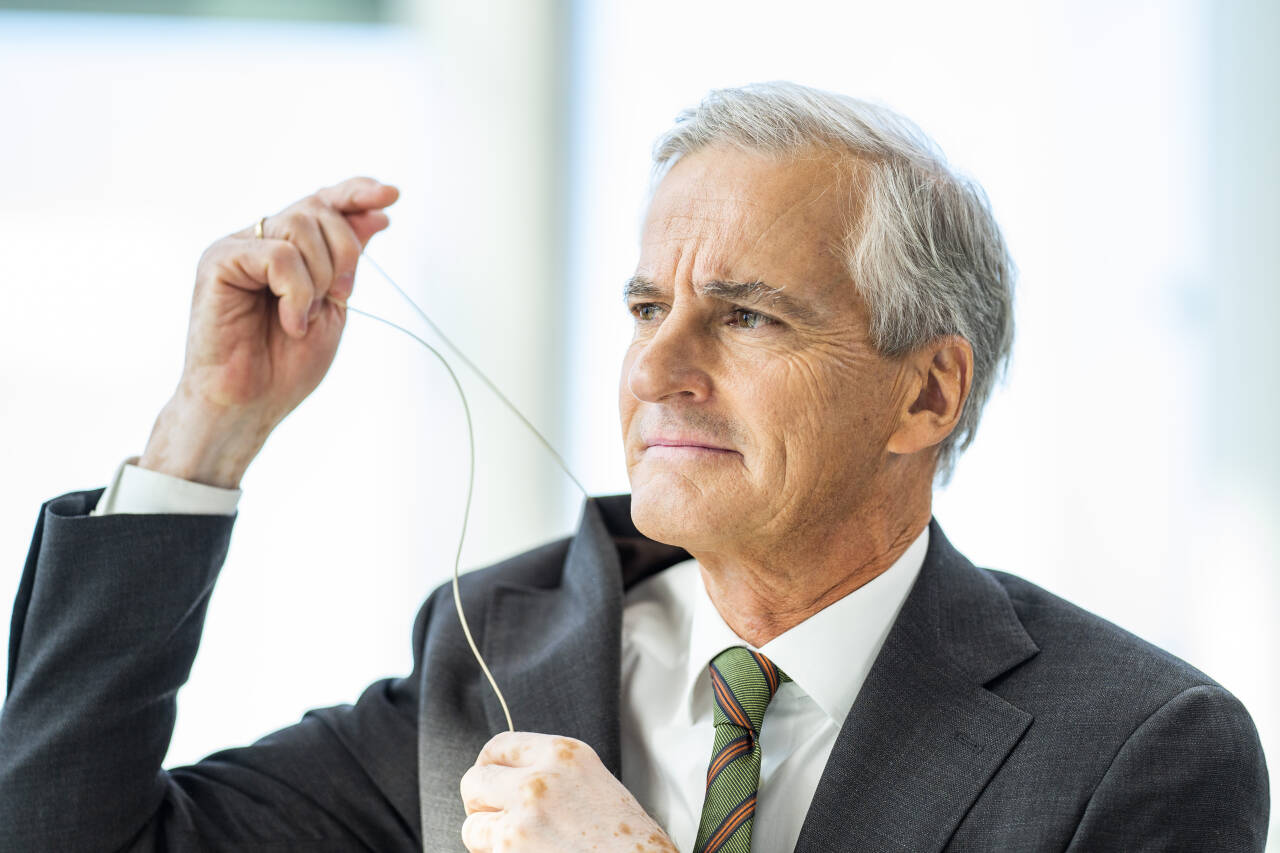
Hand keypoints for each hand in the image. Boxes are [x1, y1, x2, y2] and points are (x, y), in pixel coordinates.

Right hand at [138, 176, 398, 487]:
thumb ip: (348, 260)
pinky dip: (295, 291)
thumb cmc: (285, 365)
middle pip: (318, 209)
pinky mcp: (218, 261)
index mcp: (289, 249)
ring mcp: (237, 247)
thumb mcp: (333, 306)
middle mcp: (260, 240)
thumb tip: (378, 214)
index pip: (323, 202)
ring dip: (319, 276)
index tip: (392, 195)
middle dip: (345, 253)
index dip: (357, 193)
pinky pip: (277, 254)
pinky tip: (290, 322)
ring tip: (306, 316)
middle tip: (341, 296)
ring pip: (300, 225)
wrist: (248, 405)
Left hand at [460, 732, 677, 852]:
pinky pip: (483, 852)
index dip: (490, 767)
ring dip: (488, 838)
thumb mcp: (591, 780)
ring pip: (472, 824)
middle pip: (475, 779)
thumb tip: (506, 775)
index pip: (499, 745)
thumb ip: (550, 769)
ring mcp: (523, 817)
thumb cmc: (624, 836)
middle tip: (497, 819)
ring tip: (519, 846)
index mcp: (564, 753)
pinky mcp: (511, 849)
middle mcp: (540, 778)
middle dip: (480, 802)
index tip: (492, 782)